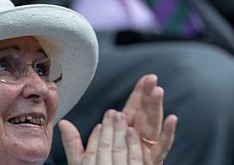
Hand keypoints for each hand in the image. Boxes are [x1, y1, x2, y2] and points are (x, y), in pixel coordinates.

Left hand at [59, 75, 175, 164]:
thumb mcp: (84, 159)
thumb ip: (75, 142)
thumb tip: (63, 123)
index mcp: (125, 133)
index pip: (134, 109)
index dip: (139, 93)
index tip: (145, 78)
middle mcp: (138, 138)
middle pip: (146, 113)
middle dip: (149, 95)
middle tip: (152, 79)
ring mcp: (146, 149)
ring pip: (154, 125)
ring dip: (156, 108)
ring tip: (158, 92)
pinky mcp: (152, 160)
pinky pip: (163, 146)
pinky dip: (168, 133)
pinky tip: (171, 119)